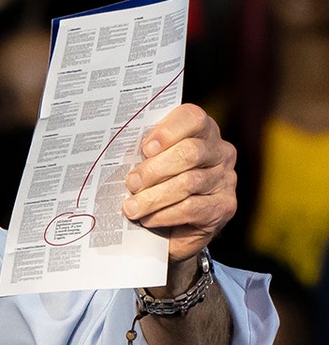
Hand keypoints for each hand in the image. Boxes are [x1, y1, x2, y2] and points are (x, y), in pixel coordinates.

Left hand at [121, 103, 236, 262]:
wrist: (174, 226)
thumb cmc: (157, 183)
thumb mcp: (150, 162)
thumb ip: (144, 153)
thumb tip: (118, 155)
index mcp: (201, 131)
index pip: (192, 118)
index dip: (168, 132)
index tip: (145, 149)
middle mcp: (219, 152)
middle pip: (190, 152)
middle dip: (154, 169)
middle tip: (131, 183)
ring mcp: (225, 179)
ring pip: (188, 183)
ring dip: (154, 196)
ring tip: (131, 207)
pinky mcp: (225, 207)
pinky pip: (192, 208)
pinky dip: (164, 214)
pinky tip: (148, 218)